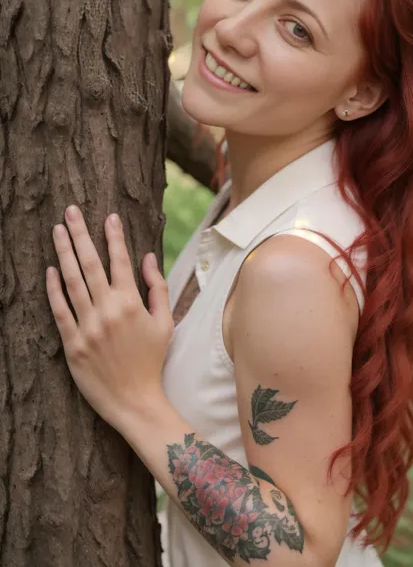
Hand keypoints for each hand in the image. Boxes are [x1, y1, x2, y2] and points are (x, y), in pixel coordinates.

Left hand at [46, 206, 173, 432]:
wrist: (135, 400)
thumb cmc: (152, 360)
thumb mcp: (165, 323)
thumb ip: (158, 288)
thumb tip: (148, 256)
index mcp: (132, 303)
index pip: (120, 261)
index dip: (114, 236)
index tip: (108, 216)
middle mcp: (108, 310)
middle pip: (91, 264)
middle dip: (80, 234)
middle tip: (70, 210)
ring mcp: (88, 327)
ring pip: (72, 281)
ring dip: (64, 253)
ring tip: (57, 230)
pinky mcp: (72, 344)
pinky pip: (59, 310)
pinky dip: (53, 289)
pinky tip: (50, 270)